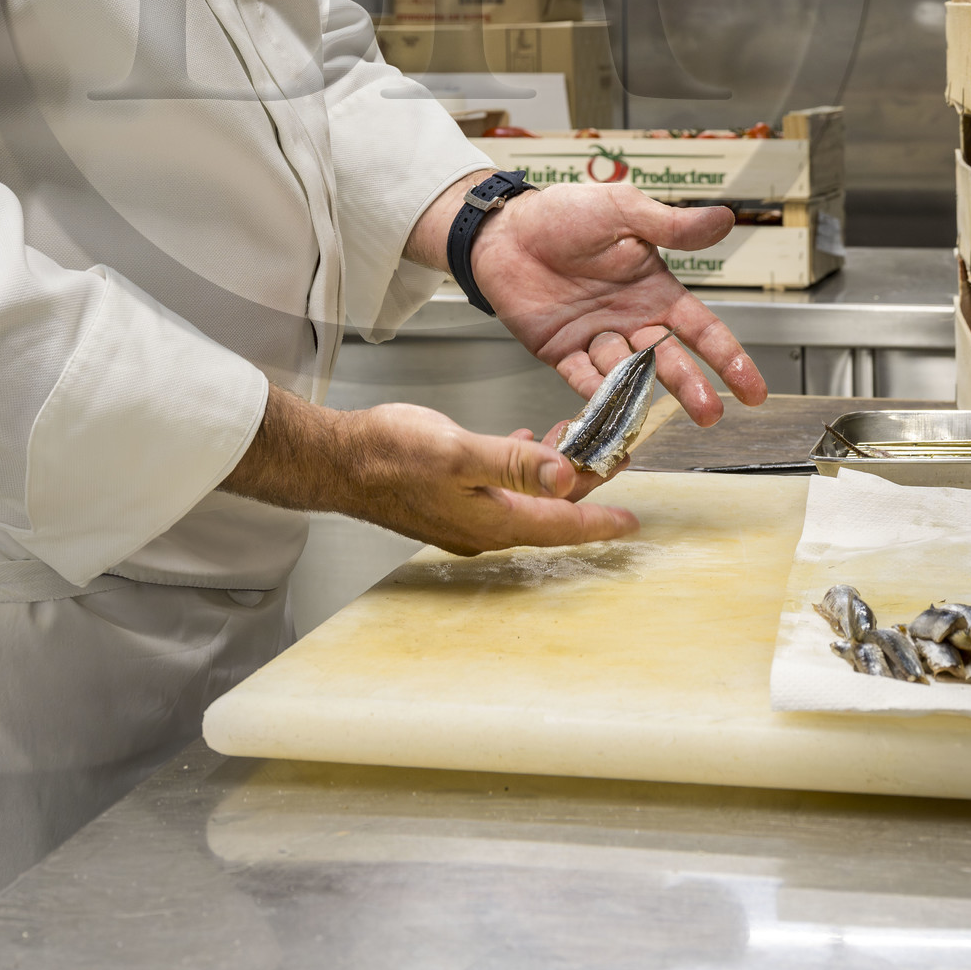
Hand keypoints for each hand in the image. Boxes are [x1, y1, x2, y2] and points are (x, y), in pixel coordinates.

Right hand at [224, 387, 638, 556]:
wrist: (338, 459)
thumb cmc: (389, 454)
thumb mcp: (460, 451)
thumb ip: (515, 463)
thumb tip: (567, 475)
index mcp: (494, 520)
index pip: (562, 525)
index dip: (601, 520)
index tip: (632, 523)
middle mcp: (484, 526)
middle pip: (551, 512)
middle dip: (585, 487)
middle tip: (614, 458)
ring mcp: (465, 515)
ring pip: (528, 499)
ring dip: (554, 474)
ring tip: (576, 443)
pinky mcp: (450, 499)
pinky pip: (502, 489)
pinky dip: (523, 468)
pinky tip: (525, 444)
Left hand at [468, 180, 765, 425]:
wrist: (505, 227)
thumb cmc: (564, 212)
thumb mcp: (623, 210)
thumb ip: (671, 226)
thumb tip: (726, 217)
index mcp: (654, 290)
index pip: (701, 329)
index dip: (728, 358)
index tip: (753, 388)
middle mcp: (630, 320)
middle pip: (668, 361)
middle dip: (691, 387)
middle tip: (710, 412)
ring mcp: (596, 339)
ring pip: (627, 375)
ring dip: (641, 394)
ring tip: (653, 407)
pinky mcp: (560, 351)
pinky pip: (581, 378)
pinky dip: (594, 394)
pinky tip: (607, 406)